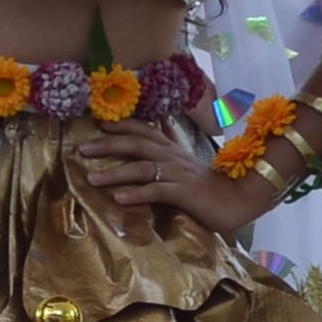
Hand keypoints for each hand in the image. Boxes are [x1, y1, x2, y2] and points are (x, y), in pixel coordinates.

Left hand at [81, 119, 278, 235]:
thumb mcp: (187, 159)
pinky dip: (136, 194)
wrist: (239, 198)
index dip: (121, 124)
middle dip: (107, 145)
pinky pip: (156, 192)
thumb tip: (161, 122)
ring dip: (114, 173)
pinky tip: (118, 199)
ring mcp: (177, 174)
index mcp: (171, 148)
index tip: (98, 122)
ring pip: (141, 168)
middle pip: (136, 144)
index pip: (143, 129)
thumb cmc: (209, 183)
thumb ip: (172, 141)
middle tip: (82, 149)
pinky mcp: (183, 193)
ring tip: (91, 179)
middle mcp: (171, 157)